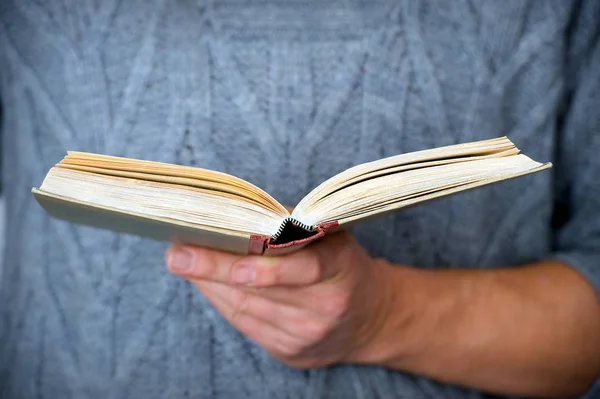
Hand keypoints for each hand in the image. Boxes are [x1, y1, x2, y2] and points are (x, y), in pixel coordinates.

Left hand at [165, 232, 395, 367]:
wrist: (372, 318)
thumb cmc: (344, 266)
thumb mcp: (333, 236)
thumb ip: (293, 225)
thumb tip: (237, 213)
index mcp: (342, 270)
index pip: (301, 266)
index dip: (261, 261)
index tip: (220, 244)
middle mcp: (325, 308)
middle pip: (261, 290)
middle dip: (214, 270)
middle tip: (178, 255)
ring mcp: (306, 335)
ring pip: (247, 309)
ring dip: (211, 285)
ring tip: (184, 262)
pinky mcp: (290, 353)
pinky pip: (247, 326)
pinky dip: (223, 302)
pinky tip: (207, 284)